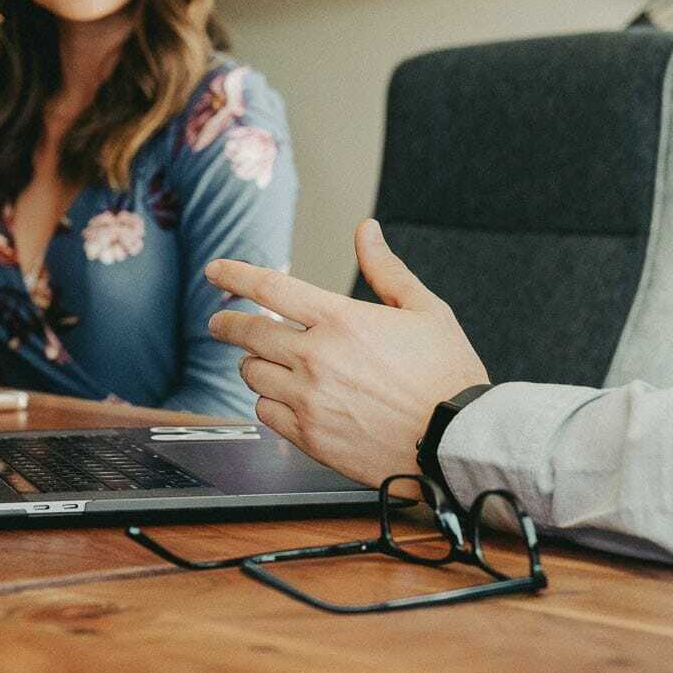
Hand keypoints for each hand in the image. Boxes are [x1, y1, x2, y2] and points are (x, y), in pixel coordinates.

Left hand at [206, 219, 488, 486]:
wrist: (456, 440)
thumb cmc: (448, 375)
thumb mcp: (425, 310)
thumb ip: (386, 270)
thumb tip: (366, 232)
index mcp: (341, 320)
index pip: (270, 287)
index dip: (235, 274)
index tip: (216, 270)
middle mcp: (316, 358)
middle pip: (248, 333)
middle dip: (227, 323)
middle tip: (220, 322)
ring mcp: (309, 400)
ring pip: (252, 375)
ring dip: (253, 364)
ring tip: (262, 363)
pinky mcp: (309, 437)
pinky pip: (264, 413)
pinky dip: (267, 401)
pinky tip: (282, 398)